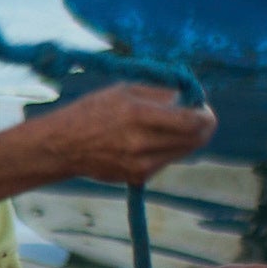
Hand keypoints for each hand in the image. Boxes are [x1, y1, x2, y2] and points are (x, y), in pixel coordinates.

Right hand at [34, 80, 220, 185]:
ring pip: (184, 152)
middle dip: (202, 127)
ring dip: (185, 139)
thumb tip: (192, 96)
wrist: (61, 146)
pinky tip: (147, 142)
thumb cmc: (92, 111)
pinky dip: (166, 151)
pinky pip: (166, 162)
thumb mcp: (124, 90)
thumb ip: (161, 93)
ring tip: (170, 127)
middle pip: (195, 139)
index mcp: (138, 114)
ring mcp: (140, 164)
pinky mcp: (138, 177)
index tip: (204, 109)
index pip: (192, 121)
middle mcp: (141, 143)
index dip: (205, 115)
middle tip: (199, 118)